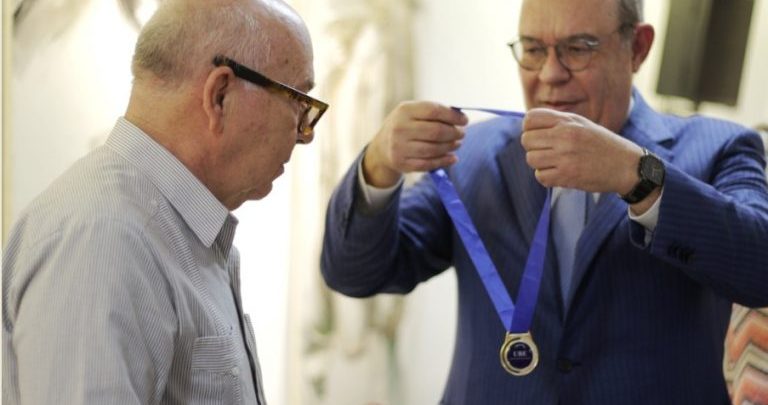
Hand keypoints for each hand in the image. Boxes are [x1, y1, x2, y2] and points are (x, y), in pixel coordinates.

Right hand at [363, 101, 467, 186]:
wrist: (382, 147)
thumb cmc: (406, 126)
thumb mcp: (413, 113)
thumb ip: (434, 112)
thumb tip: (460, 117)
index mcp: (404, 110)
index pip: (434, 111)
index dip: (453, 116)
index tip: (465, 120)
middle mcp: (400, 128)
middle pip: (436, 131)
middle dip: (454, 133)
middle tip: (462, 134)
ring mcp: (399, 147)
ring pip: (434, 149)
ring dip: (450, 147)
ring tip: (457, 144)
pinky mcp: (402, 163)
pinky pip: (428, 164)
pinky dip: (444, 161)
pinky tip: (452, 158)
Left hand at [520, 108, 642, 193]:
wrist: (626, 166)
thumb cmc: (601, 144)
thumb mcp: (582, 124)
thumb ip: (557, 122)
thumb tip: (528, 126)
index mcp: (568, 121)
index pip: (530, 119)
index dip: (529, 128)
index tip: (539, 135)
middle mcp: (564, 136)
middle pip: (526, 140)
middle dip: (533, 147)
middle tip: (547, 151)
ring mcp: (565, 157)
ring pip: (531, 159)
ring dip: (539, 163)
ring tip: (555, 162)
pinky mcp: (566, 176)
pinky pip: (540, 177)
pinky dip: (547, 177)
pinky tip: (560, 173)